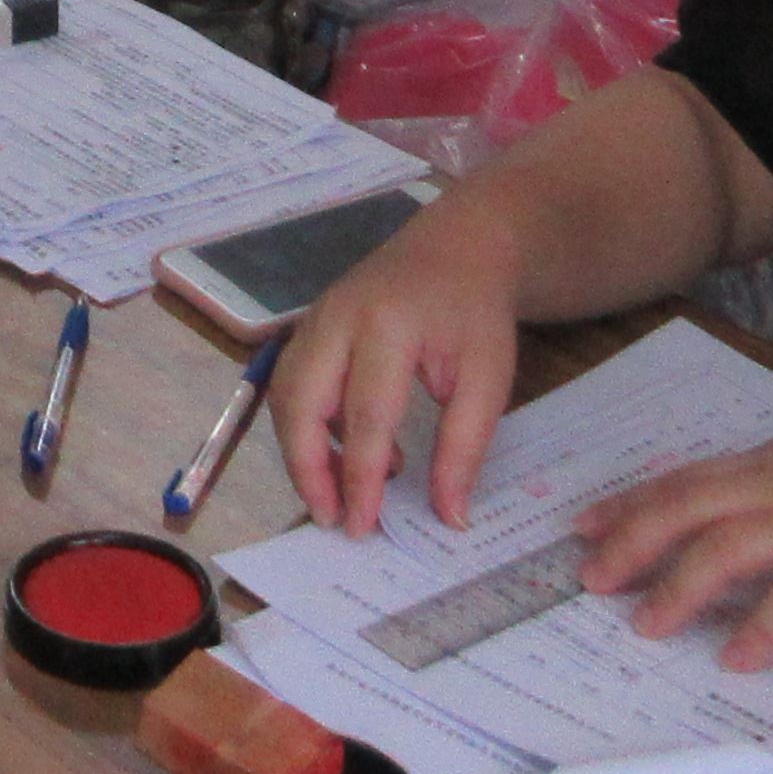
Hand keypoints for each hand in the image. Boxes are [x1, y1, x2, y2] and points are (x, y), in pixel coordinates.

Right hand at [269, 191, 525, 530]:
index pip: (365, 417)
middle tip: (332, 520)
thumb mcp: (488, 378)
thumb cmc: (475, 312)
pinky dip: (307, 425)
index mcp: (388, 326)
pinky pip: (291, 382)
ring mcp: (316, 316)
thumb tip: (449, 518)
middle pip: (299, 402)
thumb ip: (465, 447)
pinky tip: (349, 450)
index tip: (365, 529)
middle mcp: (337, 317)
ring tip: (337, 495)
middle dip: (307, 468)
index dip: (361, 479)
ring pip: (284, 394)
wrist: (459, 245)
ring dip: (301, 450)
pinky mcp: (310, 325)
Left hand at [578, 424, 772, 669]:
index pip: (686, 479)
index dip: (631, 501)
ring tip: (646, 627)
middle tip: (590, 578)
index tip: (584, 523)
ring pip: (728, 549)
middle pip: (688, 508)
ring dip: (680, 589)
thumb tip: (735, 516)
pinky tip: (737, 659)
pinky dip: (762, 629)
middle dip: (632, 542)